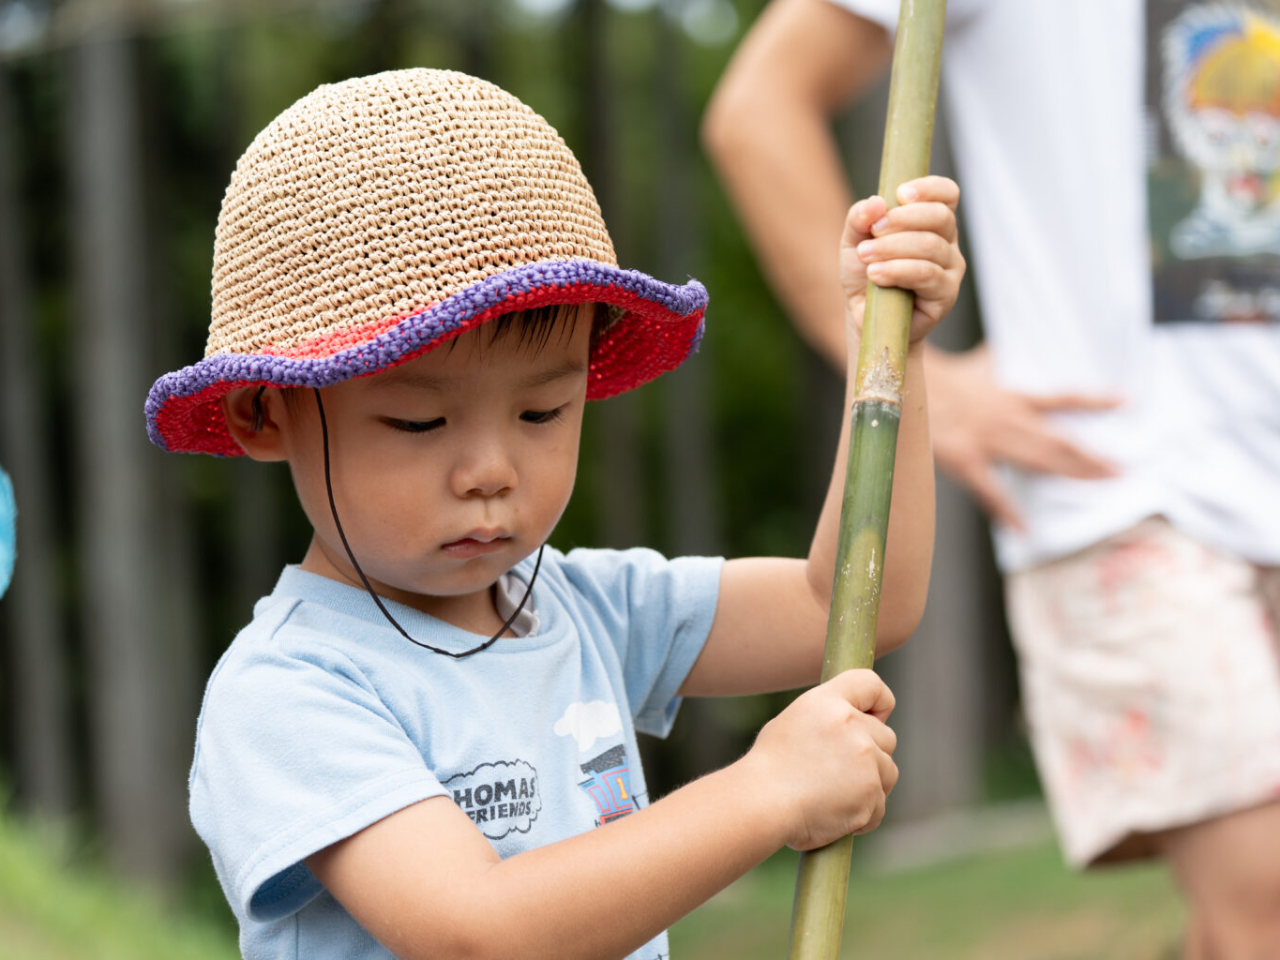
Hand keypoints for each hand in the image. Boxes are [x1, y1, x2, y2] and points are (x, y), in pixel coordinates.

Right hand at [746, 669, 897, 850]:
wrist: (761, 803)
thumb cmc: (769, 767)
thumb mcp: (794, 722)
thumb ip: (830, 718)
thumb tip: (858, 726)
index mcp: (829, 702)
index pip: (871, 684)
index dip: (879, 702)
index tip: (875, 718)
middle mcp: (852, 726)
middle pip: (886, 737)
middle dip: (871, 754)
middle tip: (837, 772)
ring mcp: (865, 759)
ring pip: (887, 772)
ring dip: (869, 785)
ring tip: (832, 795)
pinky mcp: (871, 793)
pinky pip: (879, 806)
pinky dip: (862, 815)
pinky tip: (834, 814)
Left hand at [840, 176, 964, 344]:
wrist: (863, 315)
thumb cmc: (864, 273)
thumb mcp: (854, 240)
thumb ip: (860, 218)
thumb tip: (876, 203)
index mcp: (931, 222)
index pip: (947, 194)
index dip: (929, 188)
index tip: (900, 193)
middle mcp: (947, 242)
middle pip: (940, 217)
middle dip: (903, 219)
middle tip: (874, 230)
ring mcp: (950, 268)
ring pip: (931, 246)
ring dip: (893, 247)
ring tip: (865, 256)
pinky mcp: (946, 294)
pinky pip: (927, 274)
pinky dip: (898, 270)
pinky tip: (876, 274)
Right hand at [925, 344, 1120, 528]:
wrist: (903, 383)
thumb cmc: (936, 376)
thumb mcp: (971, 365)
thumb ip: (992, 363)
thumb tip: (1000, 353)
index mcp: (1010, 396)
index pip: (1061, 398)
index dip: (1094, 401)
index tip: (1126, 402)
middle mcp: (1007, 418)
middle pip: (1058, 440)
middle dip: (1091, 456)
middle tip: (1121, 469)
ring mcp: (987, 441)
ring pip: (1038, 461)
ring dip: (1071, 473)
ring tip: (1099, 484)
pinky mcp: (964, 459)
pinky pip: (991, 490)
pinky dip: (1007, 512)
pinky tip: (1023, 529)